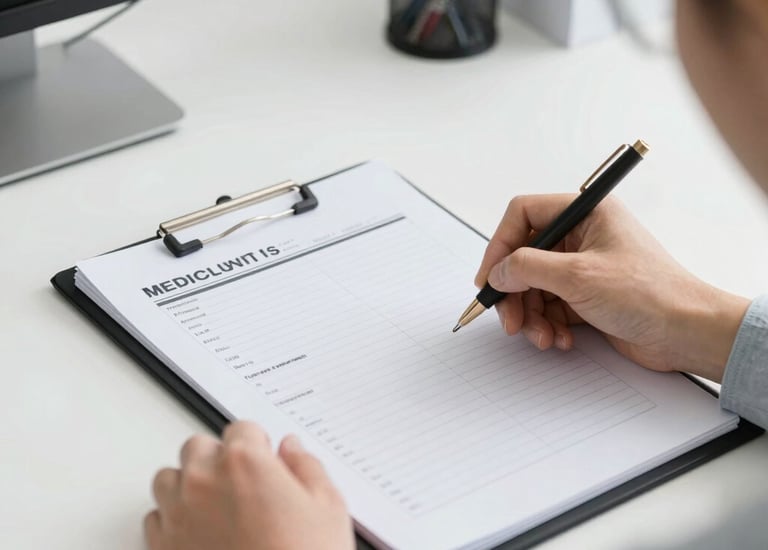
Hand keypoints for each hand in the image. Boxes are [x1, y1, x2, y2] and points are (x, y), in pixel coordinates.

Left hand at [145, 421, 353, 549]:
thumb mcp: (328, 507)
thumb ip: (306, 467)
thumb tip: (292, 449)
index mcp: (245, 462)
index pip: (242, 428)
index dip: (259, 445)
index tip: (267, 462)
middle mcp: (204, 481)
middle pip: (198, 446)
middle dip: (219, 458)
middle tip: (244, 483)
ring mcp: (179, 516)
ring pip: (169, 478)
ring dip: (189, 484)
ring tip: (219, 507)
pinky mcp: (164, 548)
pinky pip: (155, 519)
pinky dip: (173, 520)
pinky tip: (201, 533)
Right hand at [475, 194, 748, 381]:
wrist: (688, 333)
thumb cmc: (649, 294)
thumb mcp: (577, 276)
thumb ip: (527, 268)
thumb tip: (497, 272)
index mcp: (586, 212)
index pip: (523, 215)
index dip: (500, 245)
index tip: (489, 277)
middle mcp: (583, 235)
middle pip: (525, 257)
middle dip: (515, 292)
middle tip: (509, 320)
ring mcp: (584, 267)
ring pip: (535, 286)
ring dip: (532, 315)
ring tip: (541, 337)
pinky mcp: (587, 295)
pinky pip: (551, 306)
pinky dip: (548, 325)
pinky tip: (560, 339)